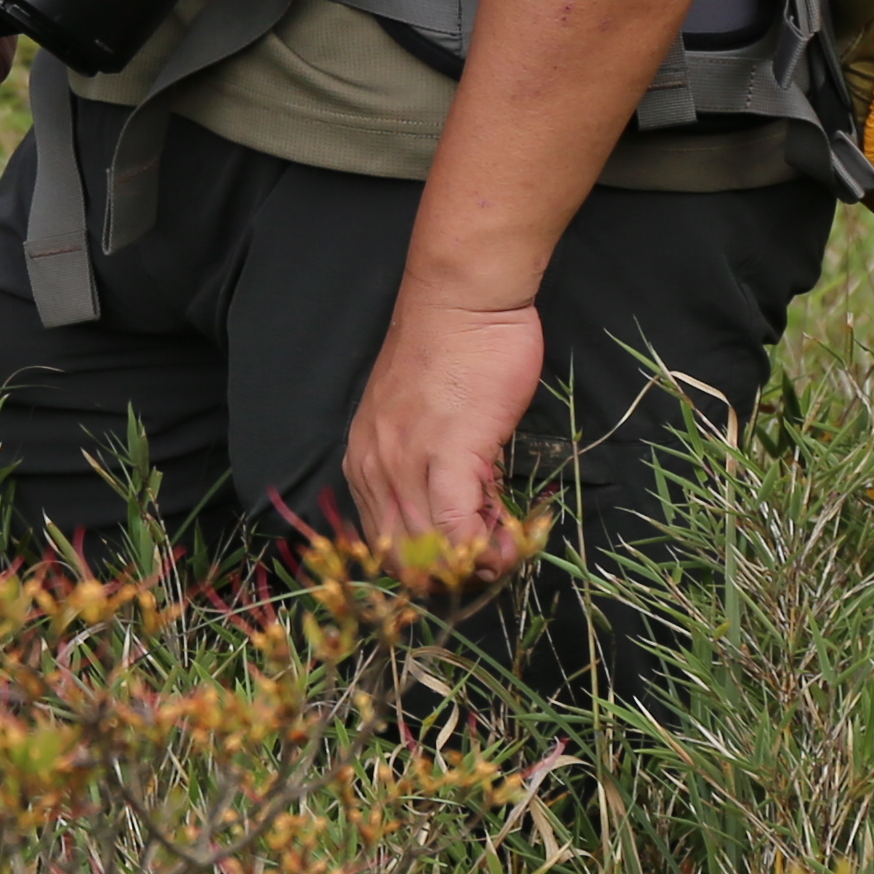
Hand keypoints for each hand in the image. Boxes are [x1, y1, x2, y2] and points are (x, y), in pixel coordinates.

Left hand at [340, 289, 544, 555]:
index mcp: (363, 460)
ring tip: (508, 545)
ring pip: (432, 552)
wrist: (464, 301)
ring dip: (475, 563)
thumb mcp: (420, 421)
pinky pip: (458, 530)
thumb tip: (462, 519)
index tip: (467, 555)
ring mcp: (405, 463)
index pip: (383, 543)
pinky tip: (510, 539)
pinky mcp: (447, 455)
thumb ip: (426, 468)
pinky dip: (487, 548)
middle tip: (494, 555)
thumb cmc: (452, 352)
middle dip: (452, 572)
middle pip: (404, 558)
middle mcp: (374, 467)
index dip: (428, 564)